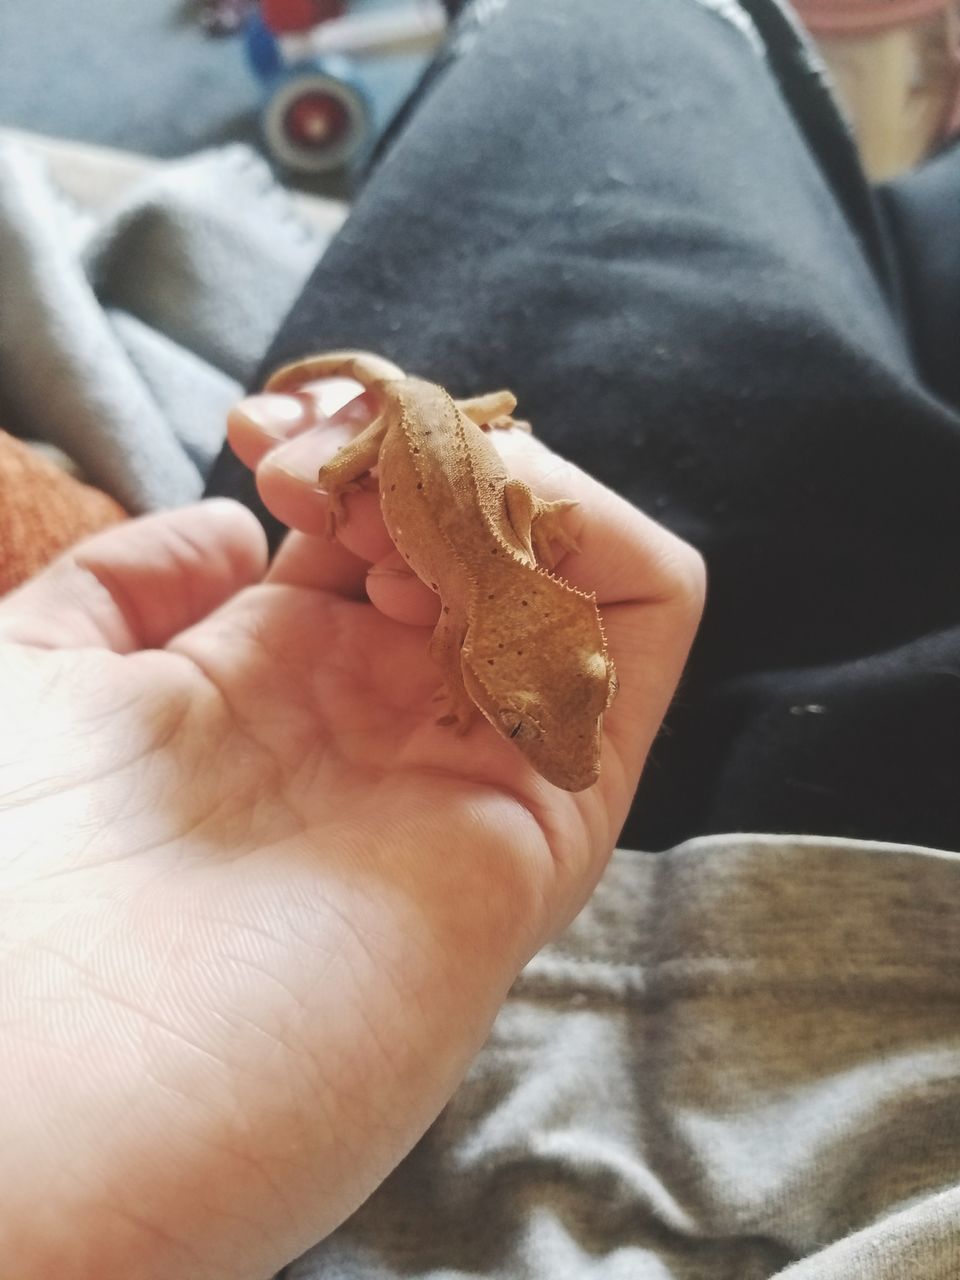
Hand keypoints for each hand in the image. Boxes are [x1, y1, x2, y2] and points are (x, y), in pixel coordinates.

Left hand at [0, 378, 702, 1279]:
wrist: (25, 1099)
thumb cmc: (1, 885)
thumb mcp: (32, 676)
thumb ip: (129, 586)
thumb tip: (234, 532)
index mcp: (277, 677)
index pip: (386, 518)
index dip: (348, 439)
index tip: (265, 437)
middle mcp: (386, 717)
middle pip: (487, 529)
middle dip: (422, 447)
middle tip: (317, 467)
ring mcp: (470, 762)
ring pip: (578, 564)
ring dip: (506, 486)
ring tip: (387, 519)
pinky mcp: (545, 819)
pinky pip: (641, 635)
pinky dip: (590, 537)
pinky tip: (463, 553)